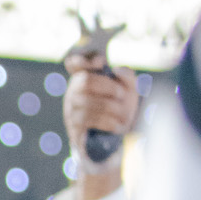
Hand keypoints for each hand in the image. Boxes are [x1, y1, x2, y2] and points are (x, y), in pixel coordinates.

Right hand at [63, 55, 138, 195]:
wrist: (114, 141)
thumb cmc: (120, 109)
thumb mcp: (129, 90)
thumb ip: (127, 75)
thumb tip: (116, 71)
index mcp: (85, 78)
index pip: (74, 62)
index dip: (83, 59)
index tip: (102, 62)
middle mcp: (73, 92)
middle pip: (85, 81)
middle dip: (108, 87)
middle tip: (122, 95)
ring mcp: (71, 110)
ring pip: (88, 102)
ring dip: (112, 108)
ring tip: (124, 116)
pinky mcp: (74, 128)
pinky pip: (88, 120)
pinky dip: (107, 121)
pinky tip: (117, 126)